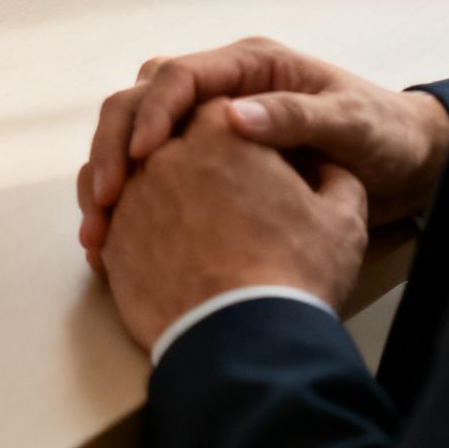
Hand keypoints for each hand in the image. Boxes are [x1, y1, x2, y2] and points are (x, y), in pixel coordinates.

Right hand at [77, 39, 448, 268]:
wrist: (407, 167)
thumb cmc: (386, 137)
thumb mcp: (353, 125)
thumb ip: (297, 116)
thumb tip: (233, 116)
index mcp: (249, 66)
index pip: (179, 76)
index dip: (154, 113)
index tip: (147, 157)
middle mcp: (219, 88)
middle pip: (139, 99)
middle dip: (114, 144)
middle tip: (106, 196)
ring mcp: (205, 123)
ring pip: (132, 134)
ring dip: (108, 173)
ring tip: (98, 223)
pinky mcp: (201, 159)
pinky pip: (148, 170)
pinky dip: (125, 197)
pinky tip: (113, 236)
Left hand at [99, 99, 369, 349]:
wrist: (244, 339)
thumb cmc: (295, 272)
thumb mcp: (341, 215)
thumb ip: (333, 176)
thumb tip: (323, 167)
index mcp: (221, 131)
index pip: (216, 108)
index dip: (233, 128)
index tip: (244, 152)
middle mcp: (165, 153)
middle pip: (166, 136)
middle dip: (184, 154)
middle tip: (209, 187)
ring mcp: (130, 197)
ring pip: (126, 173)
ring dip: (144, 184)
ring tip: (174, 214)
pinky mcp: (110, 242)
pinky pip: (107, 220)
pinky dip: (123, 224)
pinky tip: (150, 244)